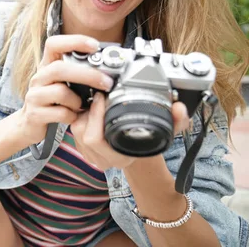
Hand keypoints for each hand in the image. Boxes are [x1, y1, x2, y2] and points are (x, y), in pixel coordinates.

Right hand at [16, 35, 114, 145]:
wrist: (30, 124)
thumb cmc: (53, 102)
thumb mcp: (63, 83)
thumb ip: (78, 74)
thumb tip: (108, 70)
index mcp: (47, 66)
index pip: (53, 44)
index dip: (74, 41)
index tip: (95, 46)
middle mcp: (38, 78)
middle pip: (59, 68)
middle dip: (87, 74)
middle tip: (106, 82)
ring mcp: (34, 96)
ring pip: (60, 92)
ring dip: (78, 101)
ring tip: (81, 106)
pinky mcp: (34, 114)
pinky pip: (60, 113)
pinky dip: (72, 116)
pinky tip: (73, 117)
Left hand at [70, 93, 190, 170]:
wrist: (140, 150)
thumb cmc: (149, 139)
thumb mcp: (164, 131)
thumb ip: (175, 121)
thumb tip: (180, 109)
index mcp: (119, 158)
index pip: (94, 138)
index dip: (96, 115)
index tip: (103, 97)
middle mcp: (102, 159)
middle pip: (81, 132)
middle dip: (89, 111)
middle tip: (99, 95)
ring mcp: (89, 155)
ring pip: (75, 128)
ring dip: (84, 113)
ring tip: (97, 103)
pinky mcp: (81, 147)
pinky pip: (74, 129)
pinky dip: (81, 117)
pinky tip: (92, 110)